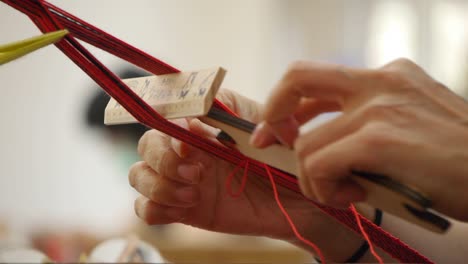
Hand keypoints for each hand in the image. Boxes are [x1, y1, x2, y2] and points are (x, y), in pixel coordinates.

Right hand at [128, 89, 366, 260]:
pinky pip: (147, 210)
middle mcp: (188, 150)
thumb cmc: (284, 157)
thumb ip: (234, 113)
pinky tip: (186, 207)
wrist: (298, 200)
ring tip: (193, 194)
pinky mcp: (184, 210)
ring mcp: (183, 180)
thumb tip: (196, 119)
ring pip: (138, 175)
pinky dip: (154, 208)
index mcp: (204, 125)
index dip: (170, 127)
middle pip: (146, 145)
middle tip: (197, 173)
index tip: (192, 142)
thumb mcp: (267, 126)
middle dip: (164, 159)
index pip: (166, 115)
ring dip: (158, 185)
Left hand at [251, 59, 467, 220]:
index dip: (287, 103)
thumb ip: (367, 125)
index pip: (318, 78)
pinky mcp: (380, 137)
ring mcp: (379, 107)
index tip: (276, 129)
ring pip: (306, 143)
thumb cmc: (457, 159)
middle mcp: (381, 81)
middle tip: (269, 143)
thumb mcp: (410, 125)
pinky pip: (320, 164)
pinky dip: (324, 188)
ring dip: (313, 178)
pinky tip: (352, 196)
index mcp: (388, 76)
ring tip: (343, 192)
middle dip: (273, 112)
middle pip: (298, 77)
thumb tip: (321, 145)